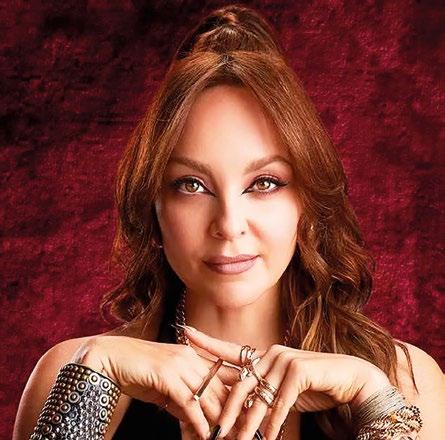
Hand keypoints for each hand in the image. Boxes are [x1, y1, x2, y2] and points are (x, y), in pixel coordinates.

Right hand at [70, 335, 236, 439]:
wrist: (111, 358)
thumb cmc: (137, 372)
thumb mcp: (165, 387)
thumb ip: (182, 400)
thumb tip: (196, 420)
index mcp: (192, 355)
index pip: (219, 377)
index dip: (232, 397)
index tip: (240, 417)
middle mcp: (190, 357)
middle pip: (218, 386)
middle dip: (230, 411)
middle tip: (238, 432)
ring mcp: (179, 364)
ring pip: (206, 394)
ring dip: (217, 418)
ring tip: (224, 436)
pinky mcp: (167, 374)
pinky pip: (188, 400)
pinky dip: (198, 419)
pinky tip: (203, 433)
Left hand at [184, 326, 391, 439]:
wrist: (347, 379)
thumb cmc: (312, 385)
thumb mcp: (281, 390)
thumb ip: (261, 393)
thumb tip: (238, 410)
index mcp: (263, 356)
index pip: (230, 350)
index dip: (207, 342)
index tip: (185, 333)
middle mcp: (270, 354)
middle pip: (239, 383)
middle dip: (225, 410)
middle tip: (215, 432)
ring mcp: (284, 359)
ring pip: (258, 396)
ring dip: (249, 423)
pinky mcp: (299, 370)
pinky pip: (280, 401)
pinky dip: (274, 421)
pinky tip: (269, 437)